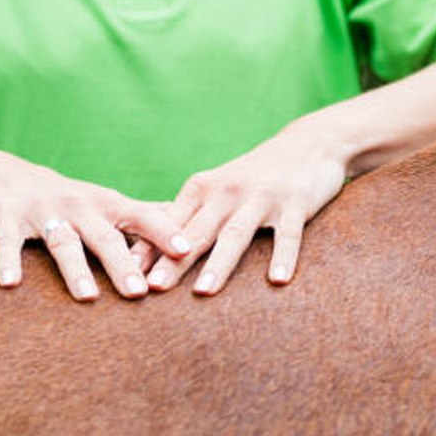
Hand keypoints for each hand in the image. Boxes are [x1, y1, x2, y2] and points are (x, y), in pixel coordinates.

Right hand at [0, 158, 191, 300]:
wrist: (4, 177)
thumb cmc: (70, 200)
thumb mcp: (108, 204)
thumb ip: (146, 216)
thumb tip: (193, 225)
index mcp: (107, 205)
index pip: (142, 217)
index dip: (164, 232)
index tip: (187, 251)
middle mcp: (78, 206)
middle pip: (105, 237)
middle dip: (123, 264)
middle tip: (140, 294)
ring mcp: (43, 212)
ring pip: (62, 243)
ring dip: (75, 270)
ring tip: (87, 297)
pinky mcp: (6, 219)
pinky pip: (8, 243)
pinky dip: (9, 262)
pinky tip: (11, 284)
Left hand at [134, 122, 347, 294]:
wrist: (308, 144)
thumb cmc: (254, 177)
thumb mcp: (218, 191)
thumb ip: (189, 220)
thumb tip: (146, 255)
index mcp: (203, 189)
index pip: (170, 225)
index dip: (148, 249)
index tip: (127, 275)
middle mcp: (227, 192)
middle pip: (197, 232)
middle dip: (173, 260)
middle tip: (153, 288)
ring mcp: (261, 197)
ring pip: (236, 234)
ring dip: (219, 263)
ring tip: (203, 292)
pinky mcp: (295, 203)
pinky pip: (288, 234)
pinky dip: (283, 257)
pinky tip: (277, 281)